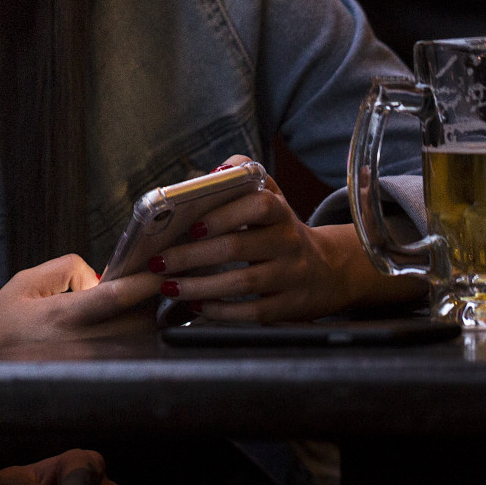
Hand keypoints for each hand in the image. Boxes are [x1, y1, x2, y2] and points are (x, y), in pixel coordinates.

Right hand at [0, 254, 159, 353]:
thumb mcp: (24, 283)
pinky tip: (135, 324)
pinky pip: (132, 356)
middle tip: (158, 281)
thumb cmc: (3, 324)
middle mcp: (80, 344)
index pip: (114, 297)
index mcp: (59, 316)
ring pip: (140, 340)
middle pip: (138, 321)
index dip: (143, 282)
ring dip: (149, 319)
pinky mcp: (96, 377)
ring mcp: (90, 366)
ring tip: (149, 302)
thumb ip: (66, 268)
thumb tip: (102, 277)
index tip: (160, 268)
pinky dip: (140, 337)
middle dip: (152, 300)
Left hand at [154, 155, 423, 321]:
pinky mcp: (291, 306)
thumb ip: (242, 176)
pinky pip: (254, 311)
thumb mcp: (270, 198)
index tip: (190, 226)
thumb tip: (212, 172)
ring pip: (244, 282)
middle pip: (239, 246)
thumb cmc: (278, 230)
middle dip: (192, 255)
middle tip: (158, 261)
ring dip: (200, 286)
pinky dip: (222, 311)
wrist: (327, 271)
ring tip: (168, 286)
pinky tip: (197, 306)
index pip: (258, 205)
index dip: (223, 214)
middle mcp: (289, 242)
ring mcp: (292, 275)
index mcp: (280, 211)